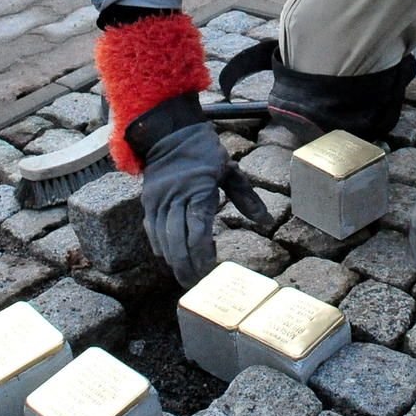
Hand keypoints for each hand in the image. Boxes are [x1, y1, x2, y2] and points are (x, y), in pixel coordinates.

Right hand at [139, 122, 273, 285]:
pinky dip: (160, 246)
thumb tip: (266, 221)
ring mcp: (158, 201)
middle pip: (177, 240)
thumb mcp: (229, 170)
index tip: (210, 268)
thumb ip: (246, 197)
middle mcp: (174, 198)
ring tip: (184, 275)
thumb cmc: (204, 150)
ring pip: (162, 239)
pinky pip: (152, 230)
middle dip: (186, 265)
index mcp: (197, 191)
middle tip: (195, 282)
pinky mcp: (148, 202)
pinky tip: (169, 257)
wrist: (170, 133)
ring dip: (173, 259)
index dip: (203, 253)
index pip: (198, 230)